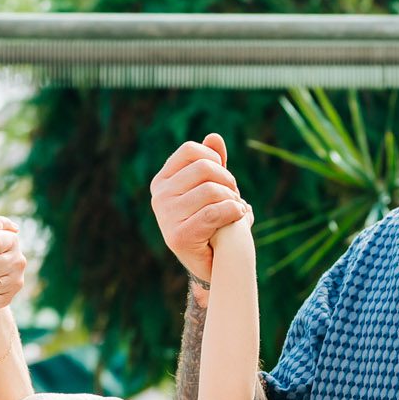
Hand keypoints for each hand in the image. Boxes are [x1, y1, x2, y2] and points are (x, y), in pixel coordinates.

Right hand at [150, 134, 249, 285]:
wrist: (211, 263)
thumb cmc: (212, 221)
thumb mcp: (211, 188)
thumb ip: (212, 162)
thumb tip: (214, 137)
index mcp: (162, 181)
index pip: (190, 150)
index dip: (214, 158)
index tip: (224, 177)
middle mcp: (159, 197)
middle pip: (203, 168)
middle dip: (227, 180)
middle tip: (235, 195)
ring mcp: (165, 217)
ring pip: (211, 191)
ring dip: (233, 199)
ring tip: (237, 208)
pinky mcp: (178, 237)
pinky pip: (214, 213)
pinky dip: (234, 212)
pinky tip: (240, 216)